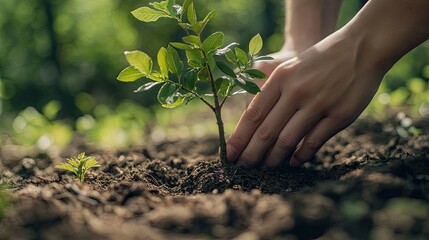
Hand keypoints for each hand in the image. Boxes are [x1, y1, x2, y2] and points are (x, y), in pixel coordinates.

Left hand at [227, 31, 386, 166]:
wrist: (359, 48)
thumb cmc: (317, 61)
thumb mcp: (289, 68)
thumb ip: (270, 93)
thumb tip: (252, 124)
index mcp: (280, 79)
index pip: (252, 115)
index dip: (239, 138)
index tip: (230, 154)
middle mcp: (296, 92)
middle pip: (265, 131)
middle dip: (251, 154)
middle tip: (243, 167)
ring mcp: (318, 104)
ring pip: (287, 140)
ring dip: (273, 158)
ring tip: (265, 167)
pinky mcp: (338, 115)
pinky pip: (313, 142)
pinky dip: (300, 155)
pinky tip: (293, 162)